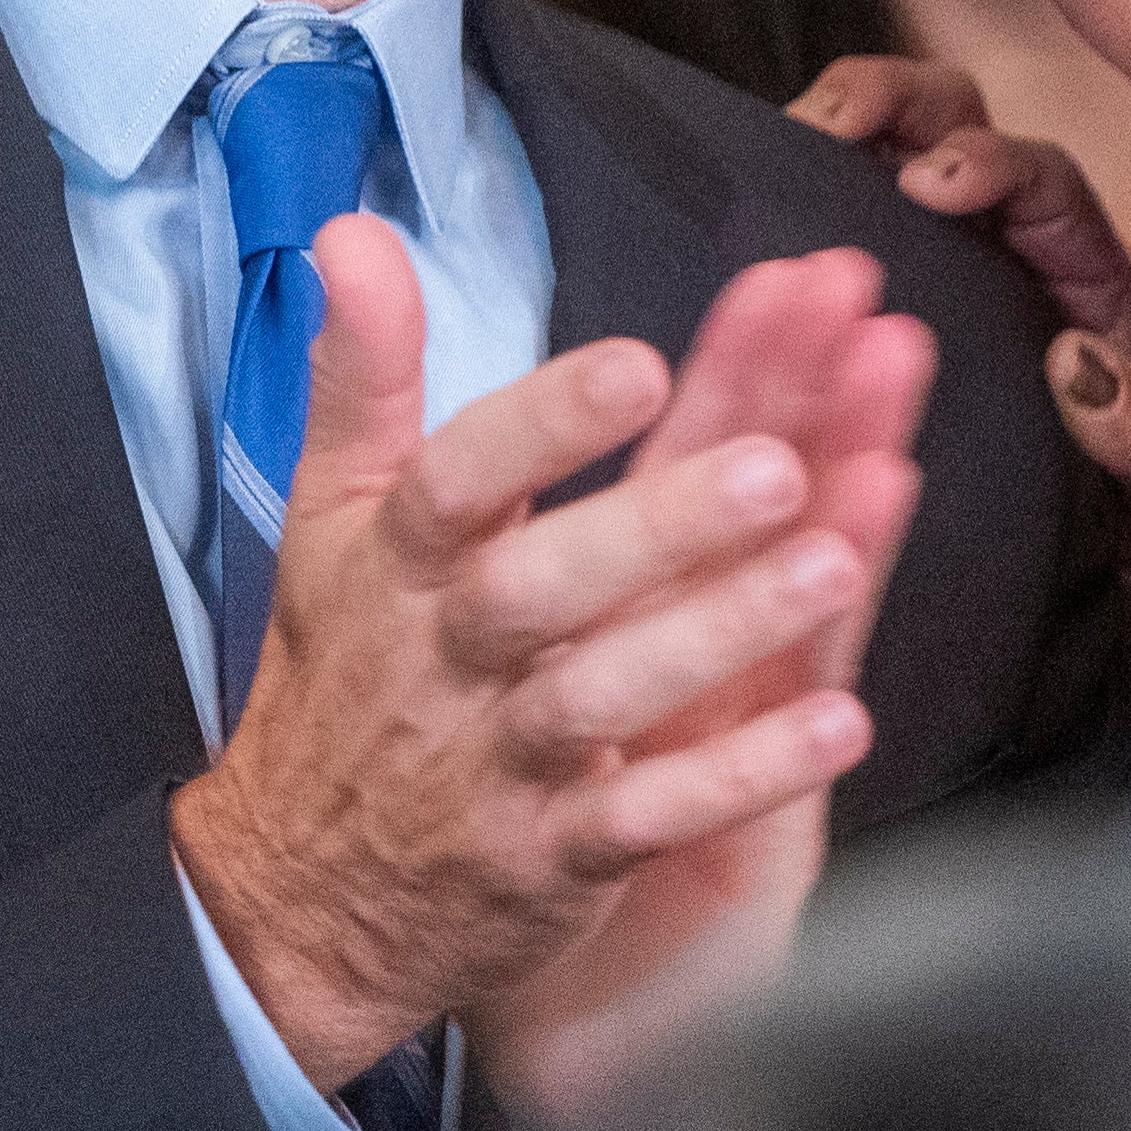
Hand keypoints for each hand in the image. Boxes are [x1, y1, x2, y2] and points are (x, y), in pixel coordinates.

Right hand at [170, 220, 907, 1089]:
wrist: (291, 902)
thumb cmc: (344, 678)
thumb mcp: (329, 522)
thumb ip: (360, 378)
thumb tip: (352, 229)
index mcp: (399, 564)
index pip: (457, 480)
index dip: (542, 423)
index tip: (641, 363)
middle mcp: (448, 658)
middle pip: (542, 587)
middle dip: (659, 526)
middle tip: (778, 466)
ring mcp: (500, 764)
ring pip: (606, 698)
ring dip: (720, 633)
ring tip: (832, 568)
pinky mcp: (552, 860)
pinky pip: (648, 821)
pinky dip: (740, 777)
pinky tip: (838, 728)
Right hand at [793, 54, 1130, 481]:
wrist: (1050, 497)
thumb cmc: (1093, 461)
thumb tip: (1080, 366)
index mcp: (1066, 248)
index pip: (1037, 174)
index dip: (986, 163)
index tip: (932, 182)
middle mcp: (992, 217)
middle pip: (950, 115)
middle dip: (896, 99)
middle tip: (840, 122)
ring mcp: (920, 228)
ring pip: (881, 131)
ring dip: (838, 114)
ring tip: (791, 135)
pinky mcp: (862, 249)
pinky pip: (828, 187)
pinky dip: (794, 170)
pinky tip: (753, 192)